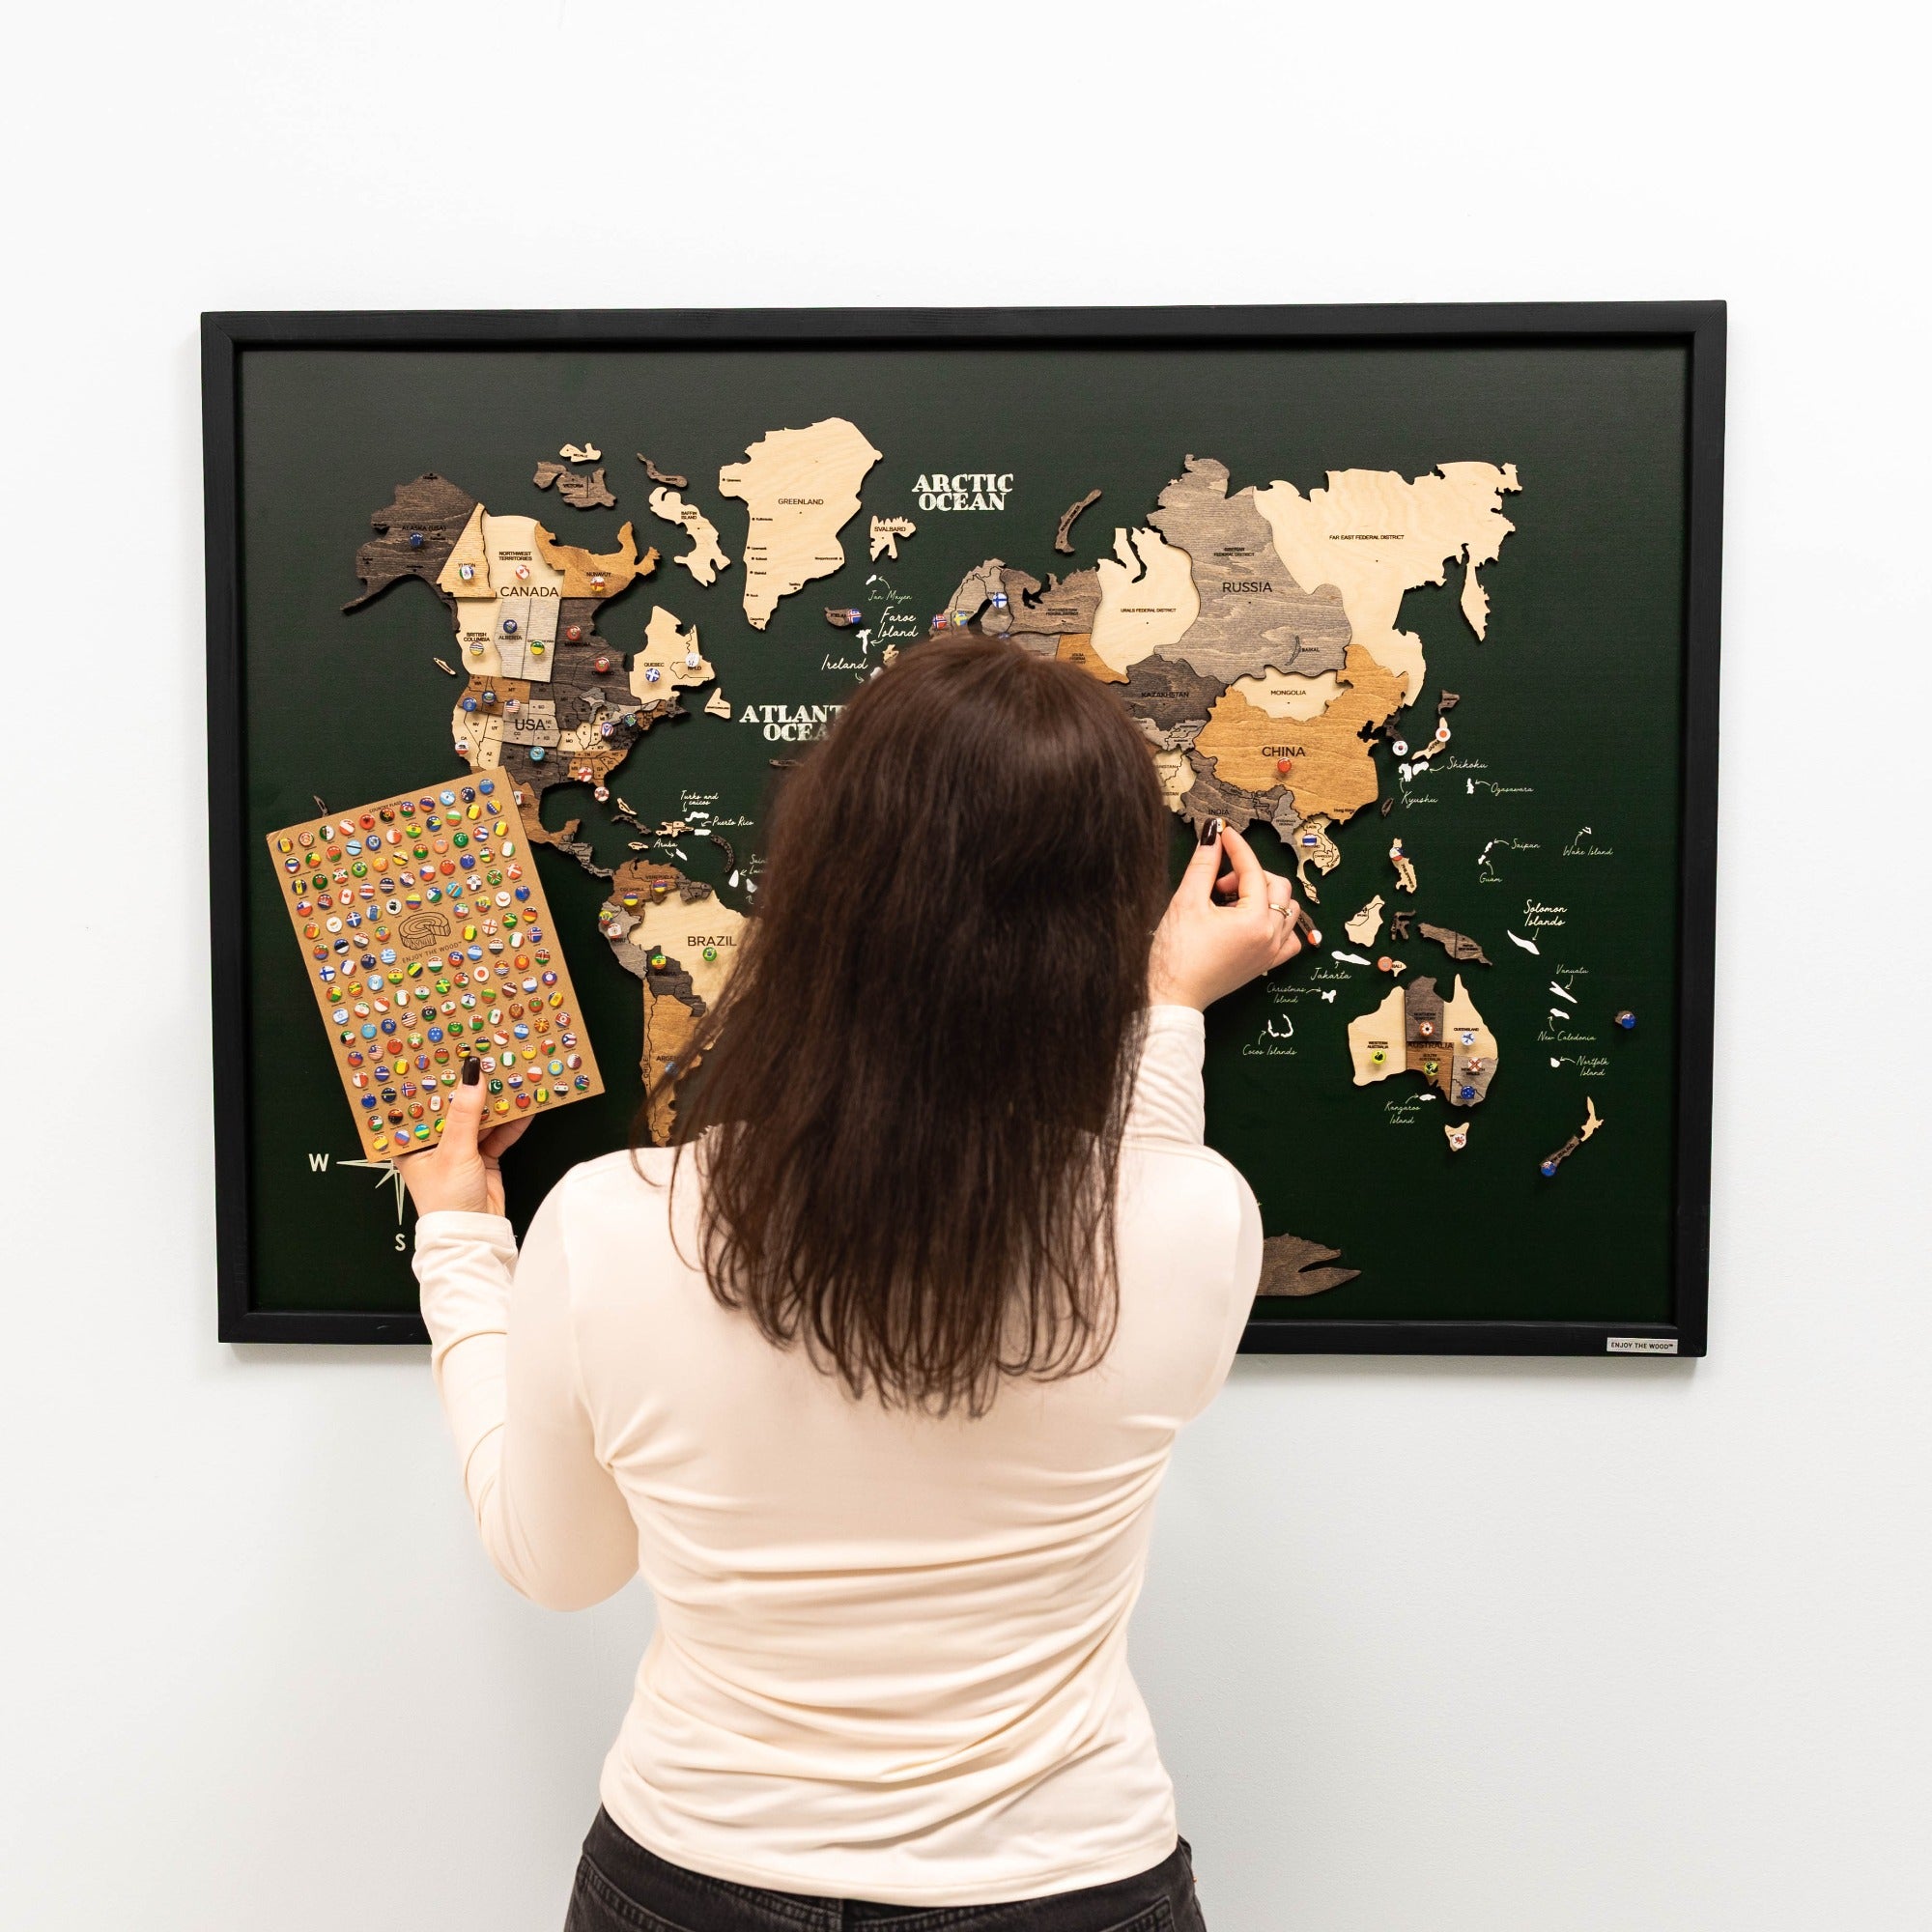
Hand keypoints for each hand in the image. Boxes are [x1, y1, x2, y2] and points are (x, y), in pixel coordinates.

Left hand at [396, 1056, 533, 1218]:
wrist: (474, 1235)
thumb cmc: (448, 1199)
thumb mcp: (454, 1151)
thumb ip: (465, 1112)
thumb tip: (472, 1073)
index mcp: (412, 1141)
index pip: (423, 1102)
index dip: (436, 1079)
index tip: (451, 1053)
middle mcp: (434, 1142)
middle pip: (455, 1107)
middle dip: (472, 1086)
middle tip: (486, 1058)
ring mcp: (461, 1149)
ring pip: (480, 1118)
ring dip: (496, 1102)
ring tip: (511, 1075)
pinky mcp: (483, 1158)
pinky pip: (498, 1134)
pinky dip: (512, 1121)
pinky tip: (525, 1104)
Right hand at [1148, 820, 1303, 1009]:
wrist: (1173, 995)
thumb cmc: (1176, 954)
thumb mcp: (1187, 902)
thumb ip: (1204, 865)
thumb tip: (1213, 835)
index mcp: (1254, 921)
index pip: (1252, 870)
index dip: (1237, 848)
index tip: (1223, 834)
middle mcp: (1270, 937)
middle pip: (1276, 887)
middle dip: (1248, 875)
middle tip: (1218, 883)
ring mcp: (1271, 952)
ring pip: (1286, 909)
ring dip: (1263, 897)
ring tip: (1231, 902)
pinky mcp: (1265, 963)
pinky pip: (1288, 937)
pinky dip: (1276, 923)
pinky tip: (1252, 921)